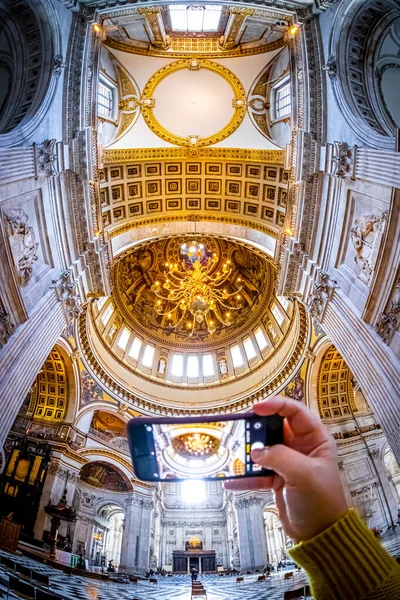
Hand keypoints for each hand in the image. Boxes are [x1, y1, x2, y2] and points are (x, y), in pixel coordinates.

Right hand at [225, 396, 348, 541]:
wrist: (320, 534)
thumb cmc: (322, 502)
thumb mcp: (303, 474)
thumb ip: (279, 457)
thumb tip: (256, 452)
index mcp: (315, 438)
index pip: (294, 411)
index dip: (275, 405)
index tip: (256, 408)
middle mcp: (300, 446)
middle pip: (274, 427)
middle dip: (257, 429)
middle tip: (242, 430)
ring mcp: (287, 462)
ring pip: (263, 449)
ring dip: (249, 453)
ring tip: (236, 455)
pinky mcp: (277, 478)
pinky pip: (257, 473)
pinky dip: (245, 477)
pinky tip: (232, 481)